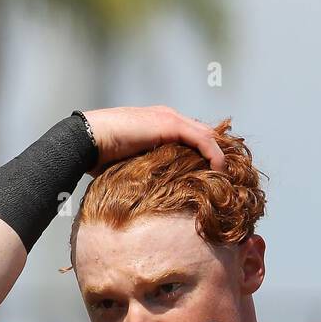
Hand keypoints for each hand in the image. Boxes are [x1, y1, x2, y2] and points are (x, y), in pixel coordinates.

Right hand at [81, 105, 226, 177]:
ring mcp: (169, 119)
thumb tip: (150, 202)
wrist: (87, 141)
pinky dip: (213, 154)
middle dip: (220, 154)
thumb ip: (146, 175)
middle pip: (205, 135)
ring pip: (207, 135)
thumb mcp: (131, 168)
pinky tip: (221, 169)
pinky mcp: (168, 123)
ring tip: (231, 177)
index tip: (219, 178)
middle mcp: (168, 119)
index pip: (193, 139)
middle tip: (233, 177)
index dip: (208, 156)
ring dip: (221, 155)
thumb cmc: (100, 158)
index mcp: (160, 128)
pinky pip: (201, 138)